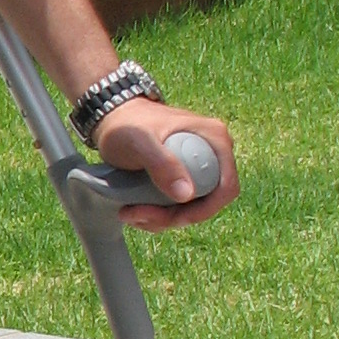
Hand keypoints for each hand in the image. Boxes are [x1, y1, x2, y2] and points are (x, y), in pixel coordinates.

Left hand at [95, 98, 239, 232]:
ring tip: (130, 212)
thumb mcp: (140, 141)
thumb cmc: (126, 124)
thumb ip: (162, 163)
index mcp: (215, 139)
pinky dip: (159, 215)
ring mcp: (200, 166)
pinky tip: (135, 210)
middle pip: (208, 202)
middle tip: (139, 216)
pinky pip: (180, 205)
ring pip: (192, 207)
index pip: (226, 188)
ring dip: (162, 220)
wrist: (112, 119)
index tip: (172, 218)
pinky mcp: (186, 176)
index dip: (204, 210)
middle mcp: (214, 153)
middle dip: (175, 217)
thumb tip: (187, 195)